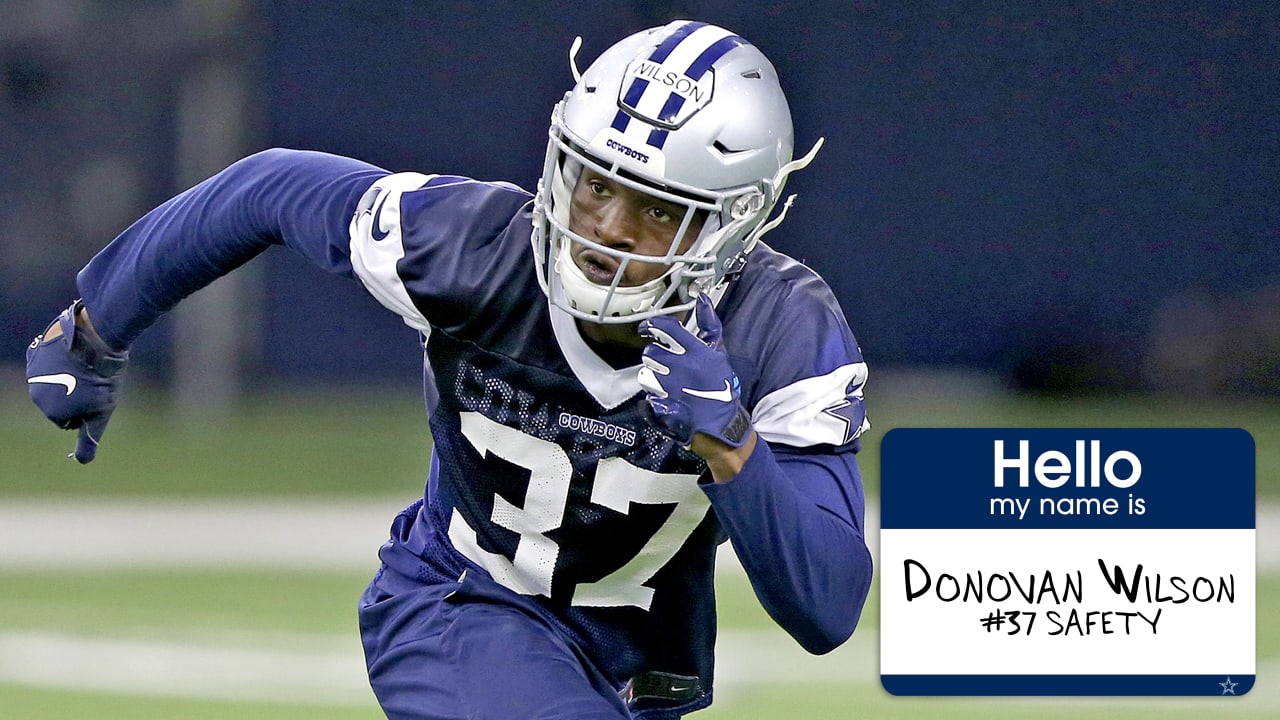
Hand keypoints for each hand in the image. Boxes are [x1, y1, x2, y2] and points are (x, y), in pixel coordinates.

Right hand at [26, 300, 128, 462]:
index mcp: (53, 412)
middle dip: (74, 395)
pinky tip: (73, 355)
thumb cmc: (103, 379)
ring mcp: (33, 373)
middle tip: (92, 381)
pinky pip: (47, 363)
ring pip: (53, 383)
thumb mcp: (101, 412)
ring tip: (84, 367)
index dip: (86, 410)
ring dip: (67, 378)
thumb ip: (89, 438)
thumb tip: (83, 461)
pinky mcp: (35, 353)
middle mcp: (36, 395)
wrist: (97, 339)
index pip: (68, 421)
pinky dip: (59, 361)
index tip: (96, 397)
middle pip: (58, 402)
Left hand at [637, 295, 751, 450]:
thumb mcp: (719, 352)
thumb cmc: (722, 385)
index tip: (646, 328)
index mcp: (696, 351)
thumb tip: (701, 298)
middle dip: (654, 357)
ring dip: (653, 378)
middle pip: (650, 353)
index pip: (665, 329)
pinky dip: (653, 399)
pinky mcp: (665, 408)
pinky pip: (647, 398)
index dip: (651, 325)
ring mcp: (672, 388)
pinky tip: (666, 400)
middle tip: (665, 364)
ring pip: (645, 374)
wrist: (725, 424)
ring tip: (666, 384)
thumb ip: (709, 324)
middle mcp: (682, 367)